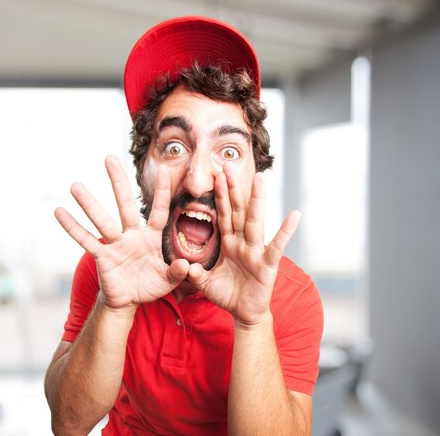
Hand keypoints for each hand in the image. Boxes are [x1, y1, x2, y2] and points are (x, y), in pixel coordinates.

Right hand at [55, 156, 188, 310]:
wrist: (128, 301)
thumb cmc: (149, 285)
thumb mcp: (169, 280)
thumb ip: (178, 272)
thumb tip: (185, 264)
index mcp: (151, 237)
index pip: (158, 210)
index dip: (162, 192)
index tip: (165, 169)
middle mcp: (132, 235)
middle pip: (126, 204)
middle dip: (118, 182)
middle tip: (109, 158)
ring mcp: (116, 244)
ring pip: (102, 220)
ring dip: (88, 203)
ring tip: (75, 185)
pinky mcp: (103, 257)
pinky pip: (86, 241)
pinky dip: (72, 228)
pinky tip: (59, 212)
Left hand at [187, 164, 300, 326]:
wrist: (244, 314)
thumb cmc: (227, 295)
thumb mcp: (205, 283)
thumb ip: (194, 273)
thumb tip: (184, 265)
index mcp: (228, 242)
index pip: (223, 214)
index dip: (219, 195)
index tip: (215, 174)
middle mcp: (242, 242)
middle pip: (237, 210)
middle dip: (232, 188)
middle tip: (227, 165)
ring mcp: (256, 251)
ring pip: (255, 221)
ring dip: (257, 200)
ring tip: (260, 179)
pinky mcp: (267, 264)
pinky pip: (276, 246)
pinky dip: (285, 232)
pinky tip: (294, 215)